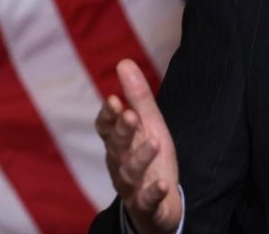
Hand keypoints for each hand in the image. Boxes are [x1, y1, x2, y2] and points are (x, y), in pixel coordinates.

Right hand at [95, 59, 181, 233]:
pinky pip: (147, 201)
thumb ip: (137, 97)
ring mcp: (132, 187)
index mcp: (118, 144)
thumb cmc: (150, 160)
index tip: (114, 100)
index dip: (108, 116)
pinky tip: (162, 184)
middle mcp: (119, 165)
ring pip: (130, 173)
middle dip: (122, 131)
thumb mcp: (149, 125)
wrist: (158, 207)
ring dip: (140, 157)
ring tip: (154, 141)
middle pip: (117, 148)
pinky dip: (153, 192)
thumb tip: (124, 61)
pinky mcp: (147, 207)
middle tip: (130, 114)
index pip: (106, 129)